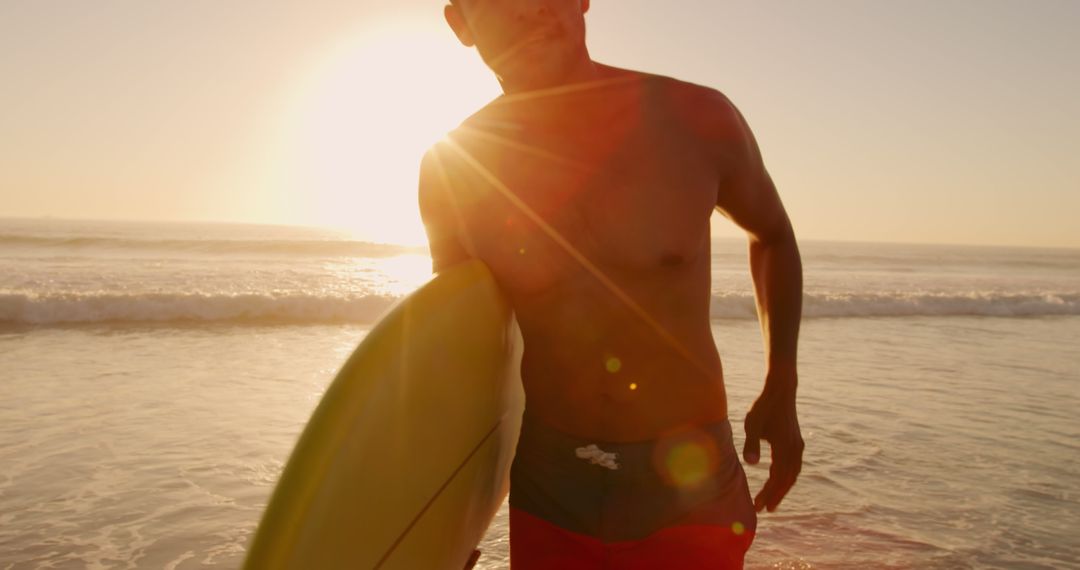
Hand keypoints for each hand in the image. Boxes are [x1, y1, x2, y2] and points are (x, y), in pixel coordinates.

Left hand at [743, 380, 803, 511]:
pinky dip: (788, 477)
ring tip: (773, 500)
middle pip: (786, 480)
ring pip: (793, 474)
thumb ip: (751, 444)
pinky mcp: (796, 441)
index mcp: (784, 447)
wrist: (781, 390)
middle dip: (775, 495)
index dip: (768, 494)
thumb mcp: (752, 424)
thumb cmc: (764, 406)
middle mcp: (794, 449)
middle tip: (764, 509)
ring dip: (783, 488)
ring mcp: (797, 446)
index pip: (776, 478)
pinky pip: (795, 466)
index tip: (759, 506)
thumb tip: (751, 464)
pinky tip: (780, 480)